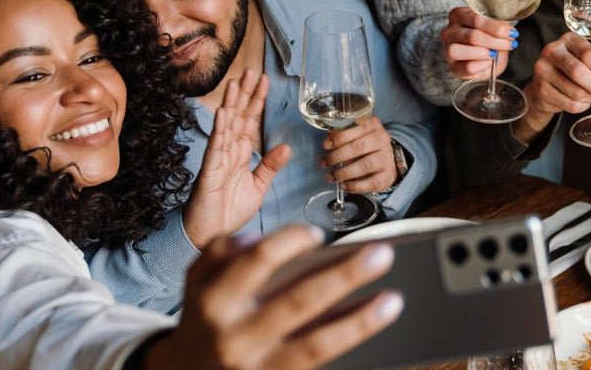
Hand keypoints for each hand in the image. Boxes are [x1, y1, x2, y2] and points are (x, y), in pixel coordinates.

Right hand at [144, 226, 402, 369]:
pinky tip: (371, 329)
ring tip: (393, 300)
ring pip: (315, 346)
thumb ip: (221, 252)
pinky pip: (315, 366)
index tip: (319, 235)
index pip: (259, 260)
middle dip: (344, 277)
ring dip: (359, 323)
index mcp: (214, 300)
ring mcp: (256, 368)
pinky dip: (346, 347)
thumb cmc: (203, 320)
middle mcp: (235, 336)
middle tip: (383, 255)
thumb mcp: (198, 281)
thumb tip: (257, 238)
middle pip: (299, 302)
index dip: (291, 242)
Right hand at [184, 71, 290, 246]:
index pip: (250, 121)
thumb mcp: (257, 187)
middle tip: (251, 71)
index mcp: (240, 154)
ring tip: (236, 84)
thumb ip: (269, 166)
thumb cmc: (229, 212)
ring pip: (226, 127)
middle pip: (238, 117)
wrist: (211, 236)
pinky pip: (215, 148)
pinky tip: (223, 113)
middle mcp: (228, 152)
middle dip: (245, 94)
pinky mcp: (210, 173)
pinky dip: (219, 130)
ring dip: (231, 104)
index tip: (263, 80)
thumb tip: (285, 147)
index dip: (257, 101)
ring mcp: (218, 160)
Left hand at [321, 116, 396, 192]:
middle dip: (337, 156)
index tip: (326, 145)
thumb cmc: (366, 145)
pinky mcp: (387, 175)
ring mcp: (386, 158)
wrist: (386, 161)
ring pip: (365, 165)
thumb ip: (342, 134)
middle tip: (324, 162)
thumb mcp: (356, 133)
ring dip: (344, 172)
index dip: (340, 136)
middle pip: (359, 147)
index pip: (358, 127)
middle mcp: (382, 140)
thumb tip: (328, 137)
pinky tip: (343, 185)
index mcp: (373, 125)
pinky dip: (354, 186)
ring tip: (331, 176)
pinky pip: (370, 183)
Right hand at [441, 6, 515, 79]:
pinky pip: (466, 67)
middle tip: (509, 45)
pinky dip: (480, 65)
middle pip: (472, 36)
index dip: (496, 27)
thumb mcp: (495, 26)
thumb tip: (508, 30)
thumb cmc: (488, 37)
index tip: (512, 33)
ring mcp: (448, 49)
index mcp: (458, 15)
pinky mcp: (453, 67)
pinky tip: (488, 62)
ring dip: (483, 53)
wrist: (485, 57)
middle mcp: (449, 31)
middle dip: (495, 42)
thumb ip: (499, 24)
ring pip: (460, 51)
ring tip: (495, 54)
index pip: (476, 18)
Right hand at [523, 32, 590, 117]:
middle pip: (579, 72)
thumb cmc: (570, 69)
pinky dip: (581, 106)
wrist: (544, 84)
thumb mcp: (586, 59)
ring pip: (576, 92)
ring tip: (590, 95)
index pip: (589, 54)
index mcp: (568, 39)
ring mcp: (543, 70)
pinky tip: (580, 101)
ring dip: (590, 97)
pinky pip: (570, 104)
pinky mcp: (540, 89)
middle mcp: (552, 51)